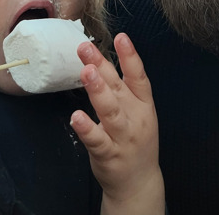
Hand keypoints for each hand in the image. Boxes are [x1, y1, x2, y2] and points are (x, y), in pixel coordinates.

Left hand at [70, 34, 164, 214]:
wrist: (139, 182)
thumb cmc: (134, 138)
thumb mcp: (136, 110)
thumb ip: (120, 87)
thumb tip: (97, 59)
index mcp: (143, 103)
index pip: (138, 76)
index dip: (130, 56)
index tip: (121, 36)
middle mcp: (135, 117)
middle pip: (118, 88)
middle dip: (102, 66)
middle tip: (86, 47)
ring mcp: (123, 137)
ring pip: (110, 112)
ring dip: (98, 91)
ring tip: (86, 73)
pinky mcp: (108, 154)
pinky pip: (97, 140)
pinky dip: (87, 128)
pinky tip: (76, 117)